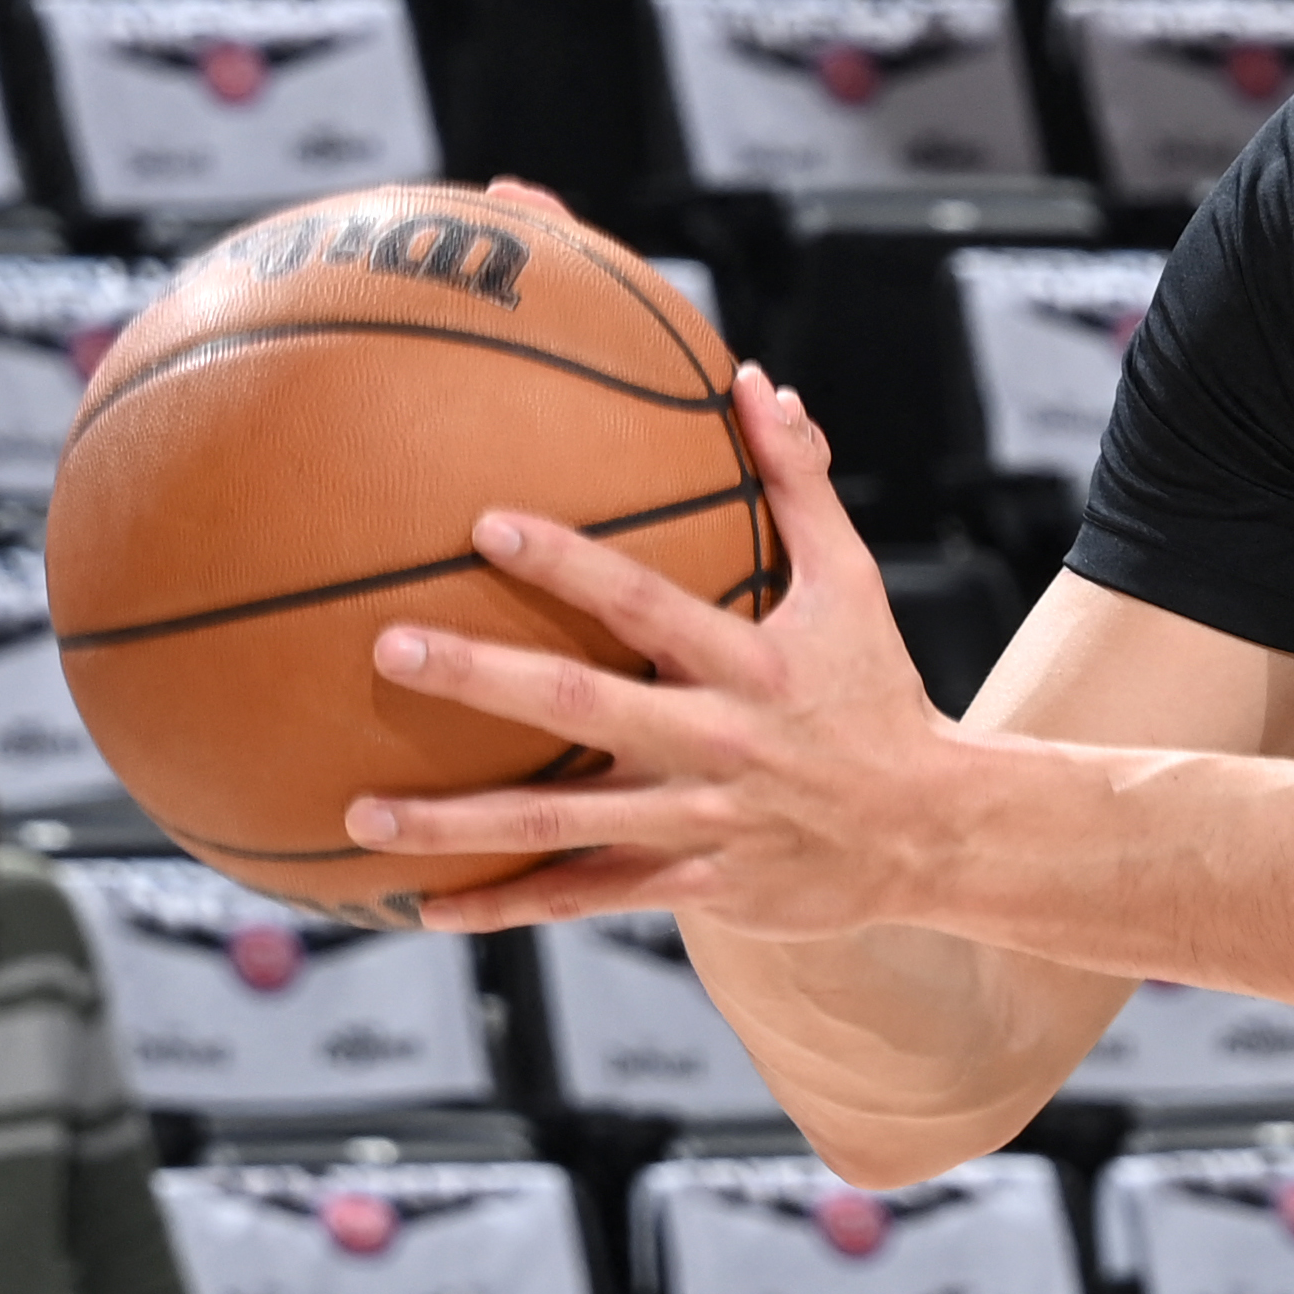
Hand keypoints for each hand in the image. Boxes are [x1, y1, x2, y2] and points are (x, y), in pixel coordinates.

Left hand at [346, 368, 958, 935]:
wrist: (932, 832)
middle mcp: (718, 744)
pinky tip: (424, 909)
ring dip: (459, 823)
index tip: (484, 524)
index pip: (647, 603)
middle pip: (584, 709)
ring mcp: (701, 824)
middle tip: (387, 649)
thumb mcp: (853, 582)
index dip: (570, 565)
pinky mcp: (694, 887)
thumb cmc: (877, 691)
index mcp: (750, 663)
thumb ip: (800, 483)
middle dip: (483, 679)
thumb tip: (757, 384)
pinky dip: (507, 909)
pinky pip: (585, 900)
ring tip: (360, 812)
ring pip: (563, 825)